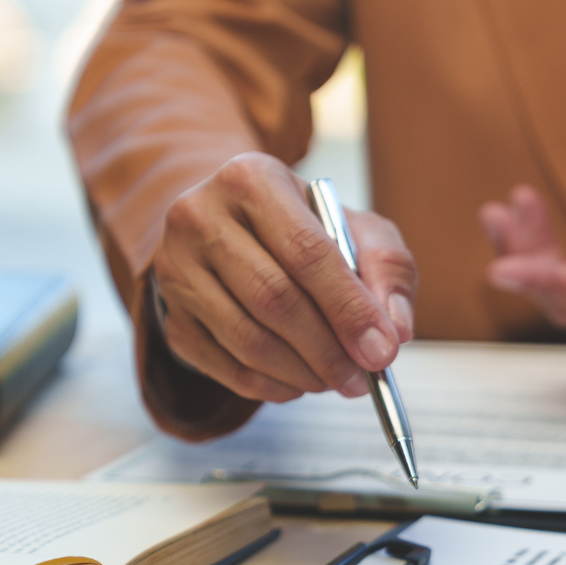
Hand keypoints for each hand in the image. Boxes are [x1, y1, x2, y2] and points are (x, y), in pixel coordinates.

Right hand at [150, 153, 416, 402]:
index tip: (383, 352)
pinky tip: (299, 382)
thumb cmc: (304, 230)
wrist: (232, 230)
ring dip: (302, 373)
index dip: (348, 308)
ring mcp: (176, 269)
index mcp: (252, 179)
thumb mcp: (357, 229)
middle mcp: (201, 216)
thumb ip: (388, 269)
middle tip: (363, 379)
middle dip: (327, 349)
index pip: (306, 251)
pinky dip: (270, 385)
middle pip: (273, 298)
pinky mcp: (170, 315)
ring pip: (246, 338)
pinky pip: (224, 365)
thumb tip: (395, 331)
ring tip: (335, 380)